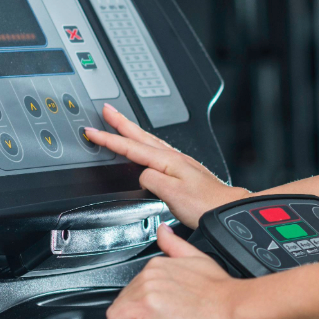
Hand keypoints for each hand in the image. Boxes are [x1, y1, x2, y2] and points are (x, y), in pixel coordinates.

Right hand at [86, 104, 248, 228]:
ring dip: (133, 130)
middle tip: (106, 110)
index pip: (131, 147)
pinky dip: (146, 143)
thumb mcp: (171, 194)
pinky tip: (146, 146)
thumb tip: (142, 175)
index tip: (92, 131)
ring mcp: (180, 162)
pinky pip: (158, 150)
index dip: (109, 139)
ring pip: (149, 141)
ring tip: (121, 122)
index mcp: (167, 161)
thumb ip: (151, 180)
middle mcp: (174, 158)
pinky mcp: (184, 170)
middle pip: (140, 136)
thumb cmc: (204, 203)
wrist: (226, 208)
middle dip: (121, 122)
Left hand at [105, 225, 242, 318]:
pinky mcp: (146, 308)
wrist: (234, 308)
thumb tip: (163, 231)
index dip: (138, 302)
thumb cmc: (222, 290)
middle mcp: (150, 273)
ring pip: (118, 309)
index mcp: (159, 263)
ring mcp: (147, 289)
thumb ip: (175, 245)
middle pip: (125, 297)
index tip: (147, 313)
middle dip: (132, 313)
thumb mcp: (198, 258)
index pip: (134, 286)